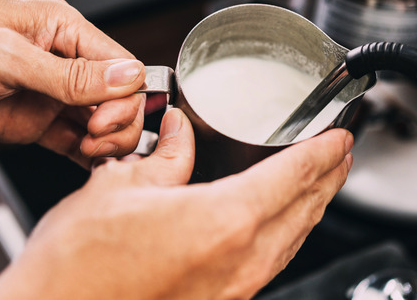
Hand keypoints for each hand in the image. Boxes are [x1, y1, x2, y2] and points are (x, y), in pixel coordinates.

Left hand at [0, 0, 146, 163]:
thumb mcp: (5, 57)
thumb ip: (68, 74)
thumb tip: (127, 77)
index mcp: (63, 29)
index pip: (121, 65)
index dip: (122, 98)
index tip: (100, 122)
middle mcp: (61, 61)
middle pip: (119, 97)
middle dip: (118, 123)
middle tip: (94, 141)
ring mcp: (48, 94)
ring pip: (102, 122)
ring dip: (107, 142)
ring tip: (89, 153)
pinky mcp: (32, 122)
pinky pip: (74, 141)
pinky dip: (88, 155)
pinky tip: (89, 164)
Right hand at [0, 109, 352, 299]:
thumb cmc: (77, 266)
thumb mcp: (120, 187)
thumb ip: (164, 157)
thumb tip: (179, 132)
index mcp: (223, 222)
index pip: (294, 176)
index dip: (322, 152)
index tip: (339, 136)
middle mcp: (240, 263)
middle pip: (304, 211)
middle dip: (327, 179)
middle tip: (339, 155)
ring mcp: (233, 292)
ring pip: (289, 242)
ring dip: (308, 209)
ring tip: (315, 185)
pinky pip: (267, 264)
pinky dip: (281, 236)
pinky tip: (272, 226)